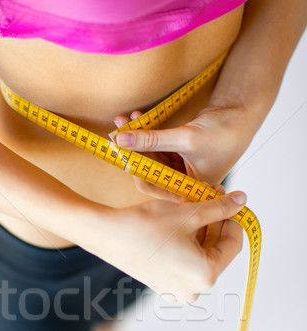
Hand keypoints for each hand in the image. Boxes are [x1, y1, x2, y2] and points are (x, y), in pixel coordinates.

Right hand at [98, 187, 245, 303]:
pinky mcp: (163, 285)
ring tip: (191, 204)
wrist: (107, 235)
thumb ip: (220, 208)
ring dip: (199, 229)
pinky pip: (184, 261)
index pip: (233, 244)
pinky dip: (185, 241)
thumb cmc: (146, 226)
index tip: (229, 200)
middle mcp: (193, 289)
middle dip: (214, 222)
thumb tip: (241, 200)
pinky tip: (179, 220)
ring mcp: (177, 290)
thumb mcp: (189, 214)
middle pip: (216, 249)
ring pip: (199, 254)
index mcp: (205, 275)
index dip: (232, 218)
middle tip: (209, 195)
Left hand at [113, 103, 253, 199]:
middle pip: (148, 170)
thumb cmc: (224, 132)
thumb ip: (152, 139)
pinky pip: (156, 145)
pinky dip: (146, 132)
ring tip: (121, 121)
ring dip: (136, 138)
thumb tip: (121, 139)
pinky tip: (135, 117)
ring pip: (150, 156)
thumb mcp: (185, 138)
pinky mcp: (178, 152)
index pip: (153, 186)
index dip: (135, 169)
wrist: (242, 113)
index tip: (119, 151)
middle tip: (114, 135)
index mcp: (188, 190)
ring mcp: (179, 167)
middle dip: (132, 152)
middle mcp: (182, 182)